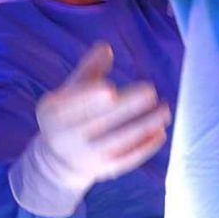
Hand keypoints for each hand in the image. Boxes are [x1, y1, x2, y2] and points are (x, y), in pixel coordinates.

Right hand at [9, 43, 170, 217]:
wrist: (58, 161)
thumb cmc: (69, 115)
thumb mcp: (69, 92)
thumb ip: (89, 69)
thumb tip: (106, 47)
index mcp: (54, 114)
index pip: (72, 106)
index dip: (89, 99)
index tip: (110, 89)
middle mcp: (67, 137)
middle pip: (99, 122)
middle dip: (125, 108)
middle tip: (150, 91)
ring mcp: (87, 156)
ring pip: (118, 141)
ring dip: (143, 126)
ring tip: (164, 111)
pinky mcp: (104, 170)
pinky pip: (127, 159)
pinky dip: (144, 147)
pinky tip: (160, 132)